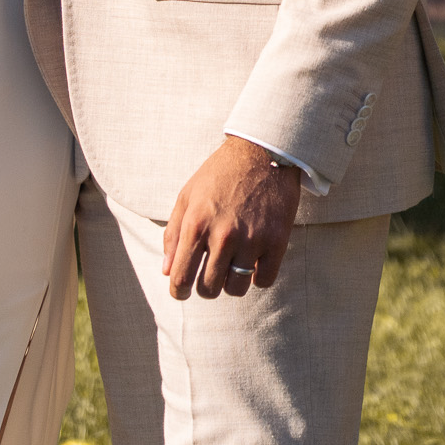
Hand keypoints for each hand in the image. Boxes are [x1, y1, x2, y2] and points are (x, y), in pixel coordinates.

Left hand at [161, 136, 301, 300]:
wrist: (262, 152)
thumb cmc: (219, 174)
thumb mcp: (187, 196)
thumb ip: (173, 235)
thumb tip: (167, 271)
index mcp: (196, 224)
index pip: (181, 277)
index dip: (178, 292)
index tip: (182, 292)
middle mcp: (223, 235)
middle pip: (209, 289)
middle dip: (205, 288)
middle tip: (208, 276)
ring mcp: (251, 240)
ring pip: (236, 289)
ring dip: (231, 283)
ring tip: (231, 267)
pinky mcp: (277, 241)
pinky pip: (264, 280)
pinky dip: (257, 277)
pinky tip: (253, 262)